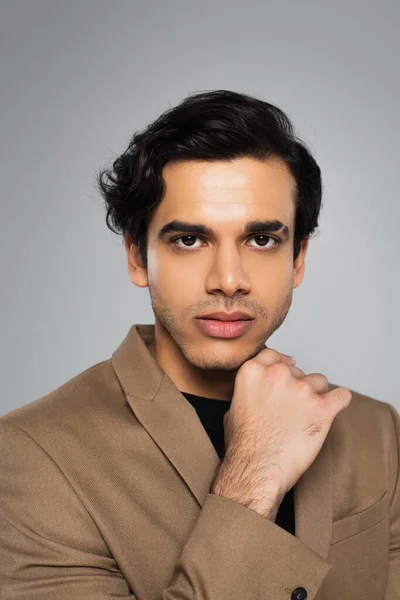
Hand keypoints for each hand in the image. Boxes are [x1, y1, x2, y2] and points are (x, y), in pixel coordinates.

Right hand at [210, 347, 351, 518]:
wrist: (256, 470)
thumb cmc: (243, 446)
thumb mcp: (232, 408)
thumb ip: (249, 391)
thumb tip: (257, 392)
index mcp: (253, 371)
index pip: (274, 355)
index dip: (283, 364)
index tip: (289, 368)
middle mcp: (278, 374)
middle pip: (297, 370)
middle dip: (297, 386)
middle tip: (292, 407)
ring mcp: (302, 390)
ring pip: (319, 381)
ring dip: (316, 394)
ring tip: (308, 414)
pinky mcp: (322, 408)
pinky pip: (342, 396)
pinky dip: (340, 401)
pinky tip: (337, 405)